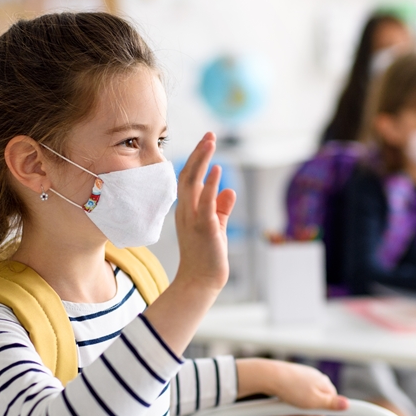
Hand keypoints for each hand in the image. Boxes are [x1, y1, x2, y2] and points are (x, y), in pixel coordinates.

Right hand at [173, 132, 235, 292]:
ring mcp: (193, 218)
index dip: (197, 159)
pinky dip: (210, 184)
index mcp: (186, 210)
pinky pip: (205, 202)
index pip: (189, 179)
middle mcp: (186, 211)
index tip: (207, 141)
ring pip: (192, 183)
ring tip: (210, 141)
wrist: (200, 280)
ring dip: (202, 161)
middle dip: (198, 153)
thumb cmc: (207, 256)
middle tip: (210, 134)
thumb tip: (229, 190)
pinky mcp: (204, 227)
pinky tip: (217, 169)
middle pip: (187, 175)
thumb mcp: (217, 227)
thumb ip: (222, 208)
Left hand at [237, 359, 348, 415]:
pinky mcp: (289, 381)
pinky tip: (283, 414)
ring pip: (303, 402)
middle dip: (307, 415)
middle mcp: (314, 379)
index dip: (323, 413)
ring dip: (297, 414)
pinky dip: (290, 407)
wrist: (268, 376)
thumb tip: (347, 405)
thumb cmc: (292, 388)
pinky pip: (293, 397)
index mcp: (324, 383)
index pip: (332, 401)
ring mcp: (301, 380)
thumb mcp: (315, 401)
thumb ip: (332, 404)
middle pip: (316, 403)